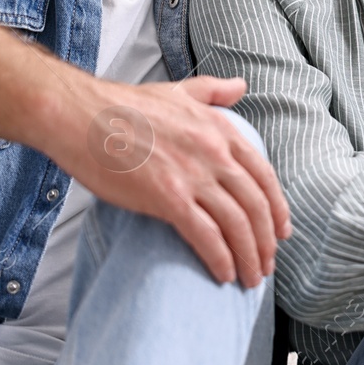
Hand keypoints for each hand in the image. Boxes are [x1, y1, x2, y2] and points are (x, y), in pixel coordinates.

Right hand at [46, 74, 291, 288]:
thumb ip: (213, 90)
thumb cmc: (123, 106)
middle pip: (256, 205)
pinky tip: (224, 274)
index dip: (277, 208)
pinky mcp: (168, 197)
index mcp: (220, 129)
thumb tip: (241, 85)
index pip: (263, 176)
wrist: (82, 115)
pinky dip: (221, 259)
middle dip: (267, 241)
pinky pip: (206, 236)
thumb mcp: (178, 90)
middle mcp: (214, 152)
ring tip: (250, 278)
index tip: (281, 232)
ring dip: (249, 257)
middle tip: (267, 264)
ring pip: (237, 224)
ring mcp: (193, 175)